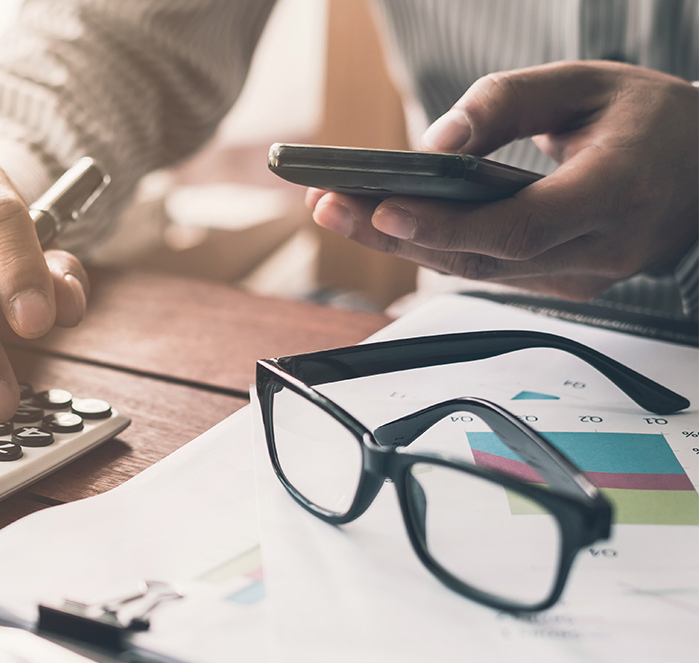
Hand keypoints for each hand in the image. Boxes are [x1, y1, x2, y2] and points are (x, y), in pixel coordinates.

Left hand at [307, 61, 698, 299]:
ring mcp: (585, 276)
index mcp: (617, 192)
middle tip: (329, 206)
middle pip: (482, 259)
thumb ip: (506, 104)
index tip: (382, 206)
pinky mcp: (566, 283)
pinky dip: (436, 247)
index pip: (519, 226)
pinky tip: (385, 223)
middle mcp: (602, 248)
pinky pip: (491, 271)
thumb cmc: (649, 119)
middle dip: (394, 235)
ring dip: (402, 244)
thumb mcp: (583, 83)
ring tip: (338, 210)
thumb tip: (433, 145)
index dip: (446, 224)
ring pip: (478, 272)